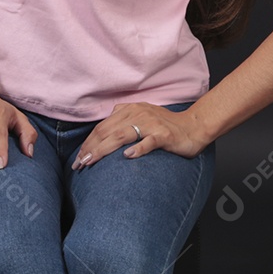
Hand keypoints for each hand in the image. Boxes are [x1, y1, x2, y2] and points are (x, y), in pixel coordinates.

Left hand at [71, 102, 207, 169]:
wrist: (194, 126)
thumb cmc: (167, 126)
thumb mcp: (142, 117)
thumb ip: (123, 120)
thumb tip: (103, 132)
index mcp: (131, 110)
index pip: (103, 126)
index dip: (89, 142)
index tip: (79, 157)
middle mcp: (138, 114)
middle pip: (108, 130)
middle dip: (90, 147)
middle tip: (78, 163)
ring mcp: (151, 124)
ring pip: (121, 135)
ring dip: (103, 149)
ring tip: (91, 161)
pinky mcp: (164, 136)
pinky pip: (148, 142)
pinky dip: (137, 149)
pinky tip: (127, 156)